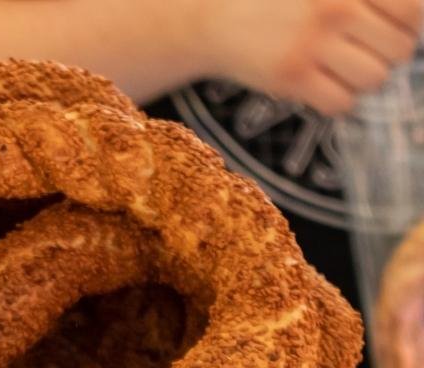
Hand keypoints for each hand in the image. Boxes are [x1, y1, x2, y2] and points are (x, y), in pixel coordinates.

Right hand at [194, 0, 421, 113]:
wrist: (215, 19)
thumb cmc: (275, 0)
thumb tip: (410, 17)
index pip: (410, 9)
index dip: (408, 25)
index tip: (392, 29)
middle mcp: (334, 8)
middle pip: (398, 50)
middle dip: (387, 56)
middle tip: (365, 54)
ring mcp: (313, 45)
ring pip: (374, 79)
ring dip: (363, 81)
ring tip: (343, 71)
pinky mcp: (292, 78)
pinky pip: (341, 103)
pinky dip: (338, 102)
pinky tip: (324, 88)